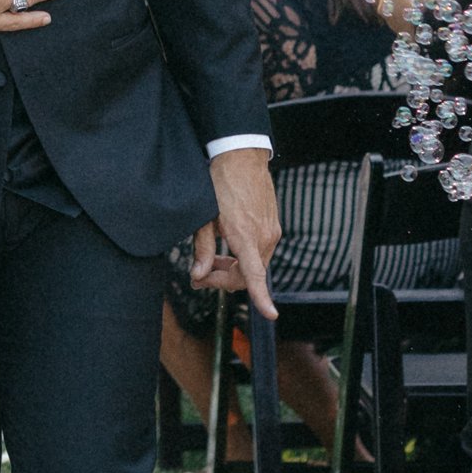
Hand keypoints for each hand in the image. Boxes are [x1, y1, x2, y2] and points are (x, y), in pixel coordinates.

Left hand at [194, 147, 279, 319]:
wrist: (241, 158)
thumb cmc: (220, 185)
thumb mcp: (204, 217)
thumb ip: (202, 249)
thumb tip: (197, 275)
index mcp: (246, 237)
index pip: (255, 275)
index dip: (262, 297)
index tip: (270, 314)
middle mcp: (264, 237)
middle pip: (248, 276)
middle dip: (223, 280)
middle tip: (199, 276)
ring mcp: (271, 232)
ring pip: (254, 265)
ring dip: (233, 269)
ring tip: (209, 262)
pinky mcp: (273, 226)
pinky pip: (260, 252)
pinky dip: (244, 257)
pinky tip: (227, 248)